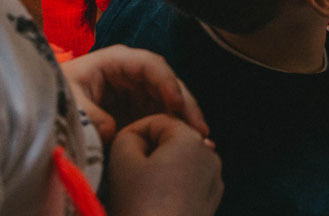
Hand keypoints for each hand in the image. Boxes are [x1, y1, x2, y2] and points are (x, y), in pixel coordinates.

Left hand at [61, 46, 207, 143]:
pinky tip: (188, 142)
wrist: (45, 105)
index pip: (151, 65)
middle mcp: (135, 74)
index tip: (176, 104)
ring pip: (171, 100)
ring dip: (186, 118)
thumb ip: (91, 115)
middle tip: (199, 128)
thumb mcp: (69, 100)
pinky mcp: (140, 110)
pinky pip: (163, 115)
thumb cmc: (57, 93)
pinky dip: (176, 128)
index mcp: (117, 61)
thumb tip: (115, 131)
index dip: (167, 82)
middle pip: (168, 83)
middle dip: (186, 104)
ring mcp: (140, 92)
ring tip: (200, 140)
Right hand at [106, 114, 222, 215]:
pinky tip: (152, 205)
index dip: (133, 133)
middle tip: (123, 174)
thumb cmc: (140, 206)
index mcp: (191, 140)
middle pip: (171, 142)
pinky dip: (169, 190)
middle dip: (147, 153)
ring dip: (157, 172)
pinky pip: (186, 186)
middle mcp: (209, 156)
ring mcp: (213, 182)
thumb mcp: (122, 162)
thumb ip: (127, 138)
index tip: (115, 153)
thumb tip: (136, 138)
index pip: (159, 121)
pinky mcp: (210, 204)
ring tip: (136, 192)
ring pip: (179, 164)